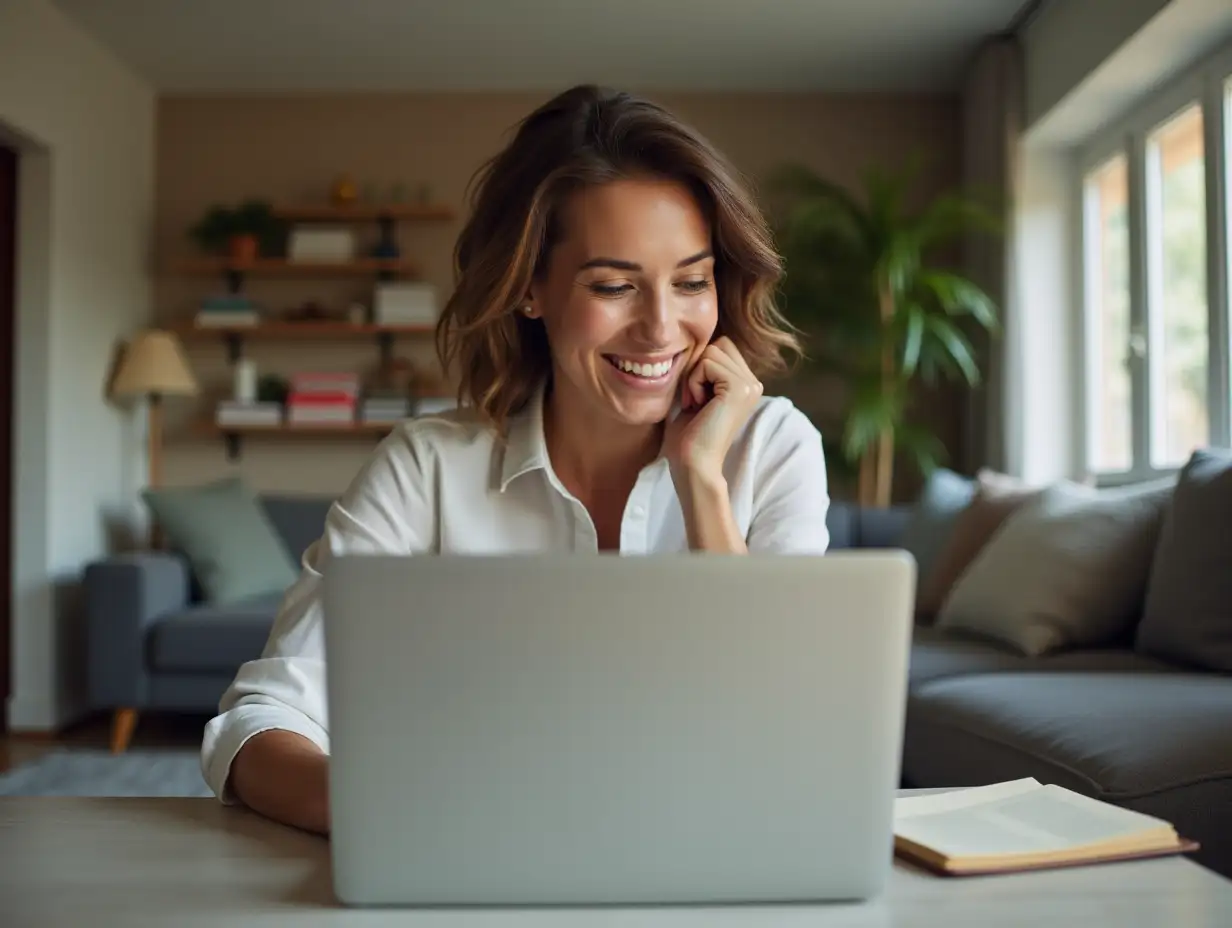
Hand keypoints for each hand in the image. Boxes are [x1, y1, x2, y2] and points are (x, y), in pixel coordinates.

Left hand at [662, 336, 762, 481]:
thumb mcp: (697, 393)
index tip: (695, 398)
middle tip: (695, 400)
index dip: (699, 367)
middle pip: (718, 344)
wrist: (693, 464)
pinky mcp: (740, 388)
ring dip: (694, 377)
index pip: (721, 346)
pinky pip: (707, 364)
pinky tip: (698, 406)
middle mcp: (754, 382)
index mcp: (746, 383)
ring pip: (712, 351)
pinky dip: (694, 383)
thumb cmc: (688, 435)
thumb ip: (703, 369)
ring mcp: (750, 385)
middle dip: (698, 368)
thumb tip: (695, 340)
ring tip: (697, 404)